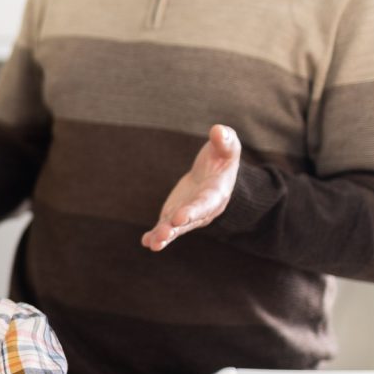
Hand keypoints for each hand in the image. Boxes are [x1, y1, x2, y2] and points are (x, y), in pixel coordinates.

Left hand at [140, 124, 240, 251]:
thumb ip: (225, 140)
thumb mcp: (227, 147)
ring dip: (165, 236)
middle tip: (164, 234)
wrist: (213, 175)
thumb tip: (218, 130)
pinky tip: (146, 242)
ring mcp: (187, 215)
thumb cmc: (221, 158)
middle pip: (190, 221)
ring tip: (154, 243)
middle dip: (177, 228)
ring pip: (176, 229)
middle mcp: (203, 210)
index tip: (179, 217)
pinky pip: (165, 228)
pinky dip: (156, 236)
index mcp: (216, 193)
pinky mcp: (174, 217)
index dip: (193, 211)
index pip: (204, 204)